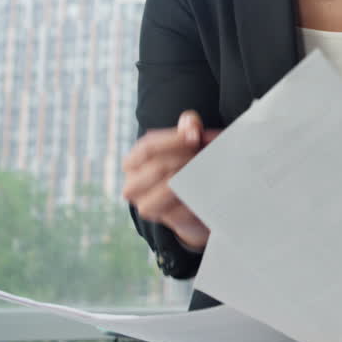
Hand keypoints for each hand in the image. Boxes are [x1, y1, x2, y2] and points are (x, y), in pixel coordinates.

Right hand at [122, 110, 220, 249]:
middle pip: (158, 166)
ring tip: (207, 169)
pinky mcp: (165, 220)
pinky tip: (209, 187)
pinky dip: (200, 194)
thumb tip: (190, 120)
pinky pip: (184, 205)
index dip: (172, 140)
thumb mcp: (189, 146)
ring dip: (193, 175)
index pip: (147, 147)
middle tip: (205, 155)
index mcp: (133, 162)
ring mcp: (146, 205)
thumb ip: (188, 130)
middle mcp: (132, 185)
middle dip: (186, 158)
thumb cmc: (189, 169)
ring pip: (169, 186)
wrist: (196, 209)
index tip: (195, 135)